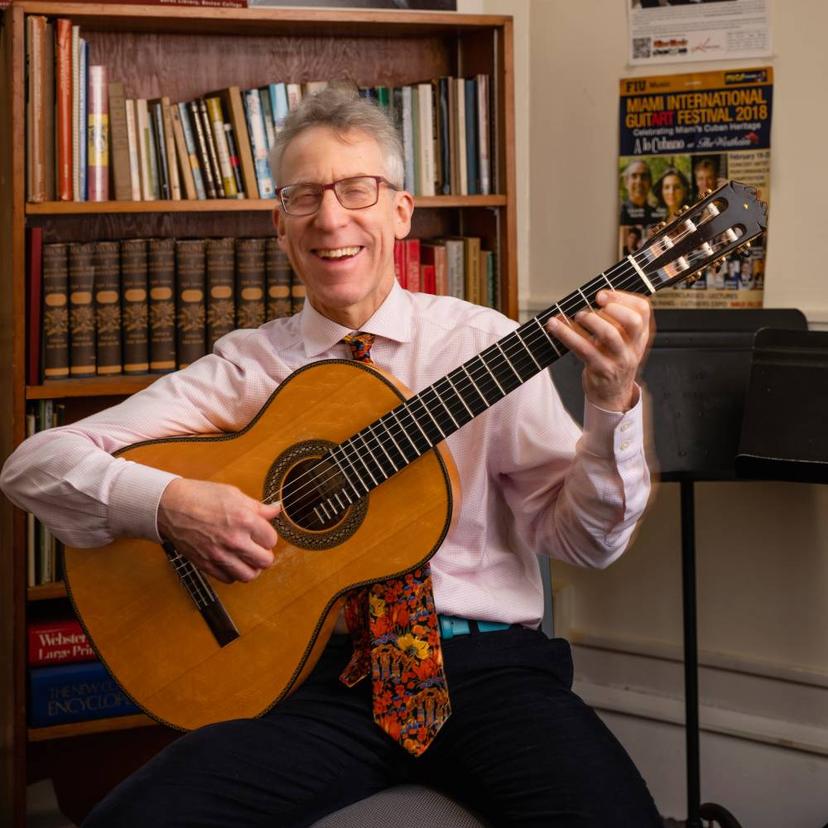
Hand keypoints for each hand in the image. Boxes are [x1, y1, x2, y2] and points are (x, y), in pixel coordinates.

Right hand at [157, 478, 280, 583]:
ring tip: (247, 558)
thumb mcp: (233, 494)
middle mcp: (235, 540)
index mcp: (245, 520)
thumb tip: (276, 509)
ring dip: (252, 567)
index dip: (268, 536)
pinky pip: (229, 579)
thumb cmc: (201, 496)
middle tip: (258, 547)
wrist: (170, 506)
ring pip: (249, 575)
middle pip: (265, 561)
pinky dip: (233, 573)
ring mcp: (220, 555)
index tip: (261, 533)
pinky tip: (231, 561)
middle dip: (264, 554)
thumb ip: (258, 507)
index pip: (272, 539)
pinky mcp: (206, 565)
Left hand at [546, 290, 651, 411]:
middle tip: (595, 302)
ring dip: (591, 320)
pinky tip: (554, 326)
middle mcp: (633, 347)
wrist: (612, 395)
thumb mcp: (622, 342)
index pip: (643, 310)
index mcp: (640, 336)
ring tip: (579, 316)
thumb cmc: (612, 362)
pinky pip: (583, 349)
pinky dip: (566, 334)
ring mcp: (618, 360)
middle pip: (633, 321)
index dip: (623, 297)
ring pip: (609, 335)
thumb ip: (615, 321)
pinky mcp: (601, 370)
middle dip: (613, 307)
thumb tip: (588, 297)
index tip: (603, 294)